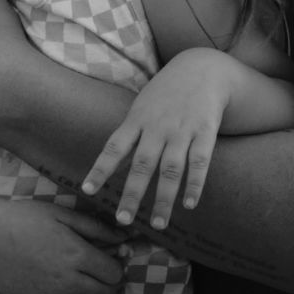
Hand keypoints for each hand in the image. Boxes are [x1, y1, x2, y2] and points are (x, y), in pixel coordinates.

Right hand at [0, 200, 126, 293]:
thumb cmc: (24, 218)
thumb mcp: (62, 214)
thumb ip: (95, 226)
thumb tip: (124, 237)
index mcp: (77, 255)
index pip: (113, 273)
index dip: (116, 269)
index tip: (110, 264)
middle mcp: (67, 281)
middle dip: (109, 288)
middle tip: (103, 280)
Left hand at [81, 47, 238, 229]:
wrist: (203, 68)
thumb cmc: (166, 93)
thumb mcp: (142, 107)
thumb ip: (129, 135)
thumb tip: (112, 165)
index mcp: (137, 119)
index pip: (114, 147)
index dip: (100, 169)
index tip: (88, 190)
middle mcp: (157, 127)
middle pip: (142, 164)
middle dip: (132, 194)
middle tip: (122, 220)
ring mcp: (182, 130)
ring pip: (171, 169)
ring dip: (164, 199)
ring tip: (158, 225)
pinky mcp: (206, 131)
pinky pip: (200, 162)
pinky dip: (195, 184)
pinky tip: (190, 204)